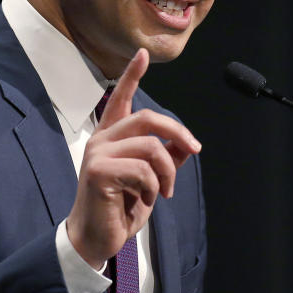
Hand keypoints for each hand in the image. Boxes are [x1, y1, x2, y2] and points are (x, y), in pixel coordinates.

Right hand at [66, 48, 201, 269]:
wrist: (97, 238)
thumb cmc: (120, 208)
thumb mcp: (150, 181)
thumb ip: (166, 159)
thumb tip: (187, 145)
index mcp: (111, 137)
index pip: (120, 99)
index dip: (132, 75)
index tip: (143, 54)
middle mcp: (102, 140)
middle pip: (148, 118)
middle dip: (178, 133)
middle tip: (195, 150)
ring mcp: (98, 154)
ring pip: (151, 146)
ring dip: (167, 171)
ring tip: (164, 191)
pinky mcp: (98, 171)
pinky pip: (143, 169)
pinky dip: (154, 187)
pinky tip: (146, 199)